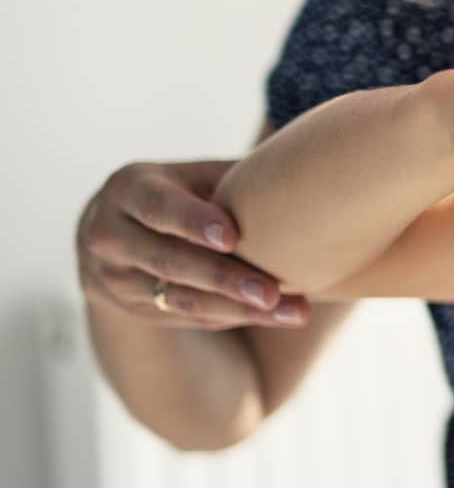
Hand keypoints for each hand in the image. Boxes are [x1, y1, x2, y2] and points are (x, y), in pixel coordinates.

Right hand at [77, 160, 307, 329]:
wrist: (125, 225)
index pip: (158, 207)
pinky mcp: (133, 307)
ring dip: (239, 309)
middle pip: (169, 262)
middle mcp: (110, 235)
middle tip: (273, 291)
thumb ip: (237, 180)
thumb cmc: (185, 190)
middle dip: (224, 279)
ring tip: (294, 311)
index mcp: (129, 188)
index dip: (194, 222)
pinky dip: (234, 316)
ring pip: (179, 299)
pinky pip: (187, 317)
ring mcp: (115, 277)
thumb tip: (309, 171)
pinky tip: (278, 315)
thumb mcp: (199, 176)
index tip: (233, 238)